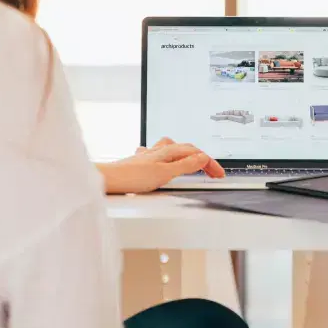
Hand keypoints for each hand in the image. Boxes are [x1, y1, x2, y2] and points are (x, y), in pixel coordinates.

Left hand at [98, 138, 223, 194]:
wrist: (109, 179)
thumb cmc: (132, 177)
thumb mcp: (165, 174)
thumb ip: (185, 166)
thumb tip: (202, 158)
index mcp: (168, 151)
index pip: (196, 154)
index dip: (210, 164)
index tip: (219, 174)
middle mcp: (159, 150)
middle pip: (187, 149)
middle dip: (202, 159)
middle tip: (212, 172)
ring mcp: (150, 155)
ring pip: (173, 148)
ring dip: (186, 154)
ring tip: (193, 162)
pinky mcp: (141, 162)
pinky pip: (159, 154)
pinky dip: (169, 157)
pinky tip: (164, 162)